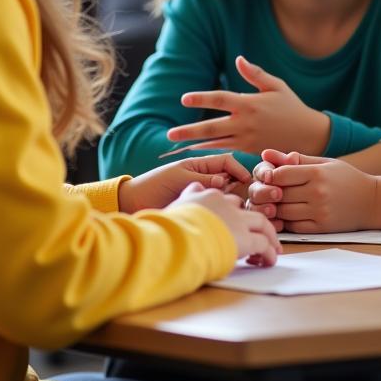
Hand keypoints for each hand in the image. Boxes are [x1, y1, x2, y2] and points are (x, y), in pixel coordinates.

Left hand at [118, 154, 250, 212]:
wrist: (134, 203)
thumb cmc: (154, 185)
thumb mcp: (179, 177)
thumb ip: (202, 179)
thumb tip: (224, 182)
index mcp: (200, 165)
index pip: (227, 162)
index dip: (239, 169)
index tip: (246, 181)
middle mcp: (205, 179)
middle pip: (231, 179)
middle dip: (240, 186)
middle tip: (243, 199)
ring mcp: (203, 195)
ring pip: (227, 195)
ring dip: (233, 201)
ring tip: (236, 210)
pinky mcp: (200, 210)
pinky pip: (217, 209)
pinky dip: (224, 212)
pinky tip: (225, 219)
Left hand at [162, 57, 330, 157]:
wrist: (310, 135)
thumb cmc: (292, 107)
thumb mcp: (276, 86)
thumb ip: (255, 74)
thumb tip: (238, 59)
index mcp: (250, 104)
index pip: (220, 99)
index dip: (200, 98)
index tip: (184, 99)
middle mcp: (245, 123)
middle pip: (211, 127)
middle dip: (189, 131)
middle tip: (170, 134)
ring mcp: (247, 140)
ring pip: (216, 143)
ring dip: (195, 144)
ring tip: (177, 146)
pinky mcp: (250, 152)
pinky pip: (227, 152)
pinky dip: (212, 152)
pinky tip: (197, 152)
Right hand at [169, 182, 280, 266]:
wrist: (177, 238)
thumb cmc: (172, 228)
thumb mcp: (179, 204)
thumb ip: (189, 196)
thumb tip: (194, 188)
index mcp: (210, 198)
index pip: (229, 201)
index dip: (234, 214)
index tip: (234, 225)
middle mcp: (227, 205)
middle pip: (248, 211)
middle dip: (257, 223)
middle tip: (261, 235)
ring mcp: (238, 221)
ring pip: (263, 224)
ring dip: (269, 237)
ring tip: (273, 250)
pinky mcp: (245, 239)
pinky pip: (264, 245)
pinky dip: (269, 253)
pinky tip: (268, 262)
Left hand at [245, 148, 377, 232]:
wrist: (372, 201)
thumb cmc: (346, 178)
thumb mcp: (323, 163)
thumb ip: (295, 159)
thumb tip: (265, 154)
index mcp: (317, 174)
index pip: (281, 174)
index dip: (270, 175)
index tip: (269, 176)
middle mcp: (318, 193)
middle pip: (279, 194)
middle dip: (268, 192)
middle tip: (264, 190)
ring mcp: (319, 212)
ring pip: (283, 212)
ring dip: (274, 208)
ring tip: (273, 202)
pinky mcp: (321, 228)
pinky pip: (294, 226)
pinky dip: (285, 221)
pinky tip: (285, 214)